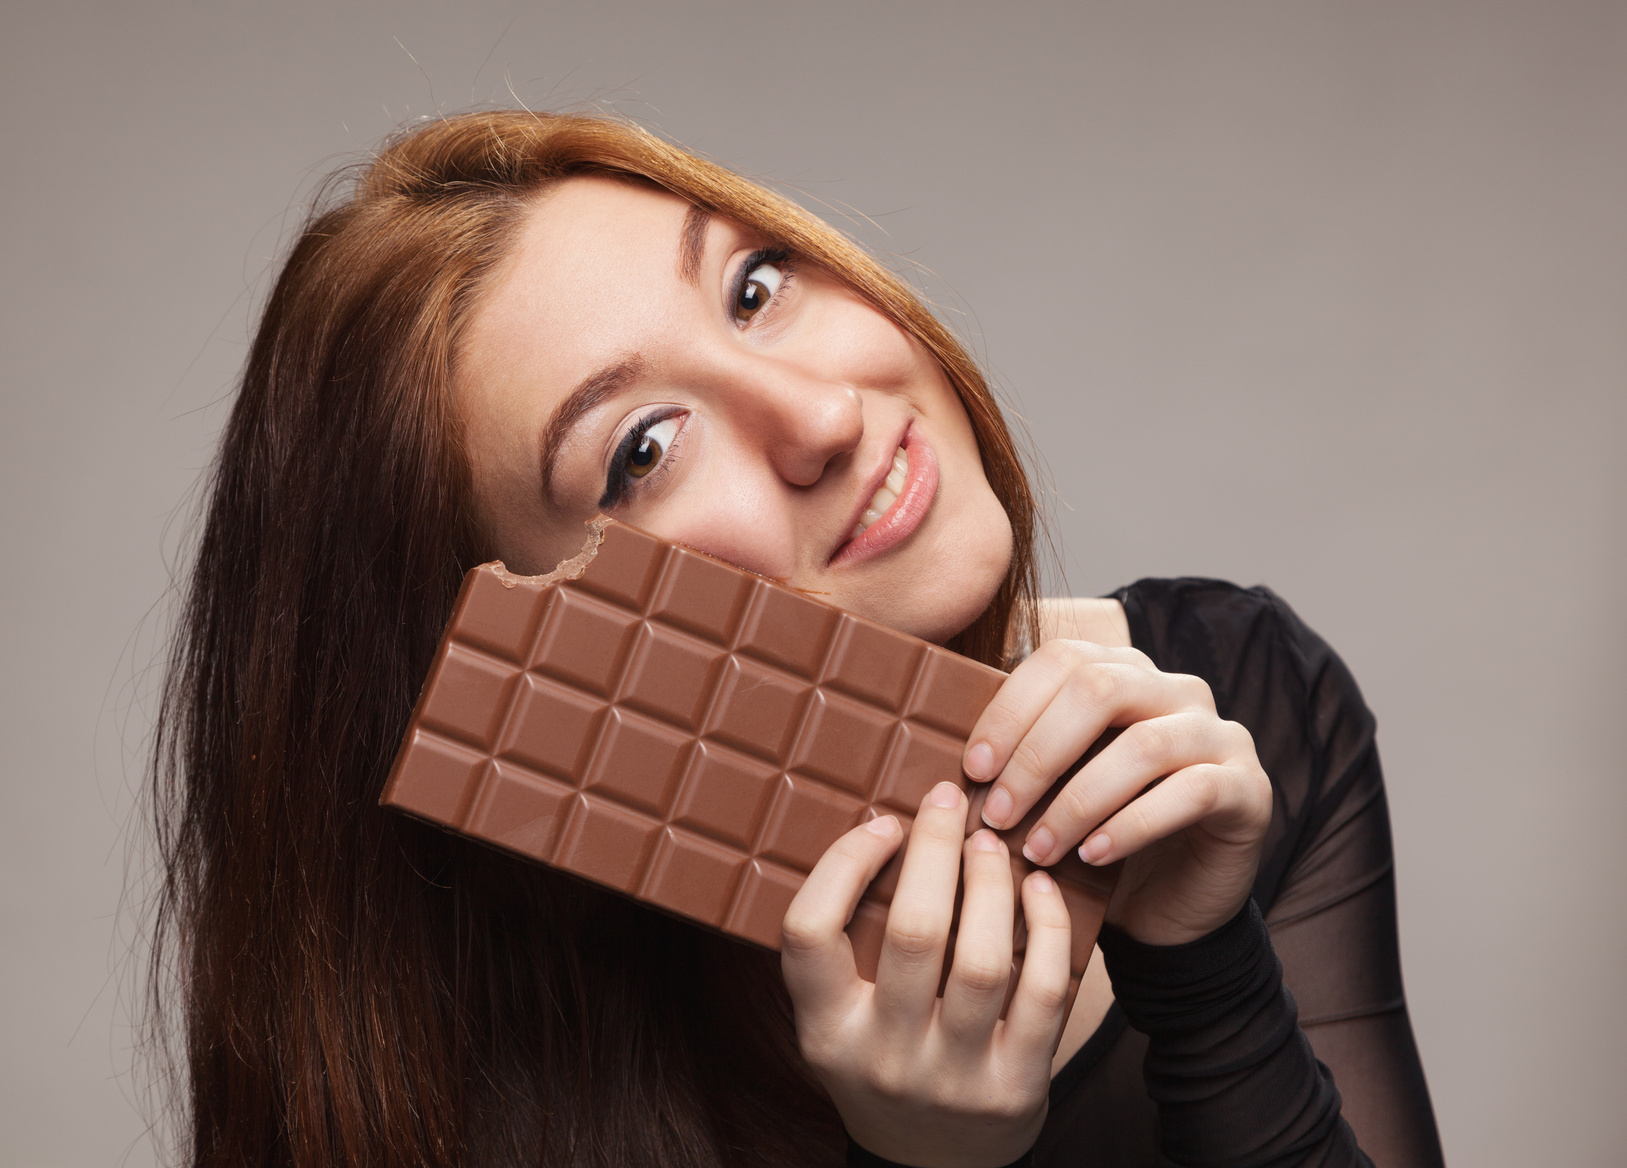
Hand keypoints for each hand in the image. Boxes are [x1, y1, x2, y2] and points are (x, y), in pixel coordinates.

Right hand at [781, 782, 1072, 1167]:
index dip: (843, 863)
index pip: (808, 932)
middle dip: (934, 848)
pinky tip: (1039, 889)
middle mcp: (882, 1056)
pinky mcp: (1016, 1087)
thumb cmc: (885, 1063)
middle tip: (948, 800)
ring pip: (981, 960)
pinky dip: (1047, 929)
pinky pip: (1042, 993)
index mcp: (825, 1030)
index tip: (881, 824)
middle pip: (912, 933)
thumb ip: (850, 947)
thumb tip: (890, 827)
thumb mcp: (840, 1020)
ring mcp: (951, 1077)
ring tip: (990, 841)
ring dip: (990, 882)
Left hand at [964, 640, 1271, 945]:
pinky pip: (1190, 792)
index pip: (1061, 659)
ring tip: (1039, 849)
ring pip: (1142, 745)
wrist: (1169, 907)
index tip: (972, 767)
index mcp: (1123, 672)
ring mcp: (1218, 735)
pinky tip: (1094, 858)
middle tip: (996, 813)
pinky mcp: (1248, 788)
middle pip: (1100, 688)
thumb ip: (1019, 758)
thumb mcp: (1052, 790)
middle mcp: (1176, 690)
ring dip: (1077, 801)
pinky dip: (1132, 825)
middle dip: (1037, 753)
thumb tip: (950, 755)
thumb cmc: (1097, 838)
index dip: (1011, 708)